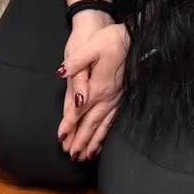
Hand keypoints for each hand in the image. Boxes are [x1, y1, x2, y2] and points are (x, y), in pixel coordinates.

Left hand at [57, 18, 128, 161]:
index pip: (80, 110)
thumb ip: (75, 64)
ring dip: (94, 142)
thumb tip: (60, 74)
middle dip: (81, 140)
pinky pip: (113, 121)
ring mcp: (117, 98)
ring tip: (85, 156)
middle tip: (71, 156)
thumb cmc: (110, 39)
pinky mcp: (122, 97)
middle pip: (92, 123)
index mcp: (99, 86)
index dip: (69, 124)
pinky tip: (103, 141)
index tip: (61, 138)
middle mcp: (108, 97)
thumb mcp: (90, 46)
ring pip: (103, 125)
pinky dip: (106, 133)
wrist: (133, 37)